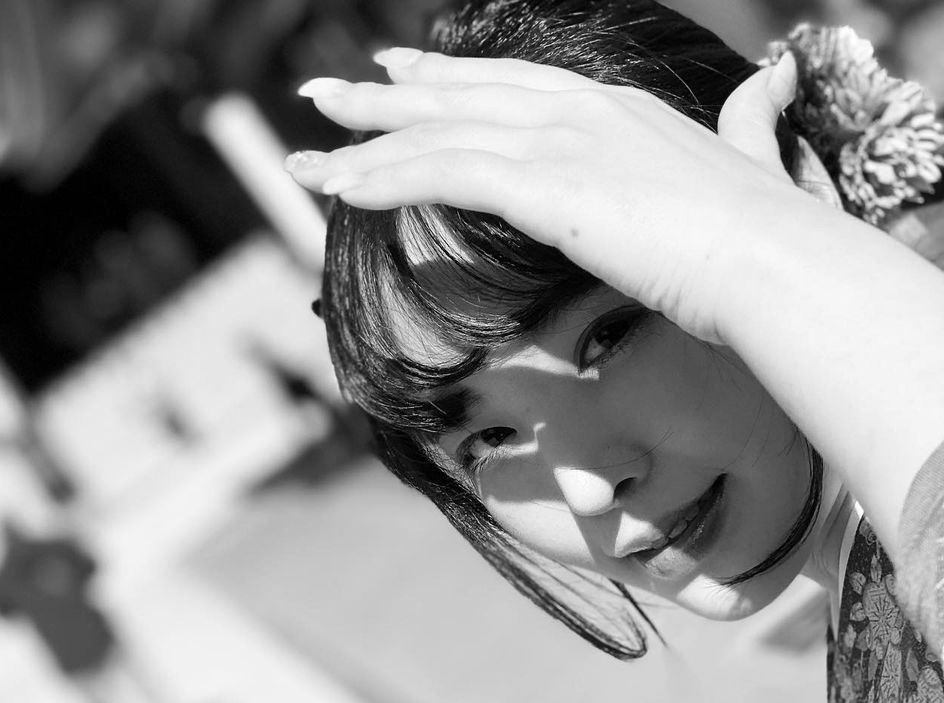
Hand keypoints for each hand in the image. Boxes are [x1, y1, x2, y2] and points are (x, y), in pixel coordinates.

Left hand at [286, 49, 806, 344]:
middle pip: (458, 96)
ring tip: (304, 158)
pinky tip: (340, 190)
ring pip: (438, 137)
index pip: (510, 80)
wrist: (771, 258)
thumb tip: (769, 85)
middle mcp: (576, 110)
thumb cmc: (760, 230)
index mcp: (612, 106)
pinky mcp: (545, 185)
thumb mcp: (746, 162)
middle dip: (384, 96)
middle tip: (326, 94)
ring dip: (364, 147)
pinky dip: (386, 181)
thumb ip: (747, 122)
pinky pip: (444, 176)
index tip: (401, 70)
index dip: (449, 75)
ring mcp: (559, 143)